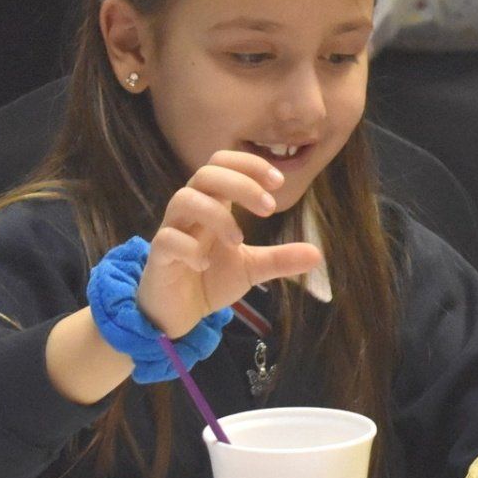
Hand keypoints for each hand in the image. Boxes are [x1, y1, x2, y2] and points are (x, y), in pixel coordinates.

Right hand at [133, 150, 323, 337]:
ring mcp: (172, 231)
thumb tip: (318, 254)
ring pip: (184, 199)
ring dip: (216, 215)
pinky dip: (189, 247)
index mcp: (213, 204)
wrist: (178, 313)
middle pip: (206, 174)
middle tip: (268, 208)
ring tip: (238, 240)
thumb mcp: (252, 268)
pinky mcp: (159, 257)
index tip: (278, 182)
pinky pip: (167, 239)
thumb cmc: (210, 280)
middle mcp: (191, 211)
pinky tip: (204, 264)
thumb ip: (280, 259)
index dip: (249, 165)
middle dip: (240, 184)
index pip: (223, 163)